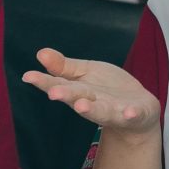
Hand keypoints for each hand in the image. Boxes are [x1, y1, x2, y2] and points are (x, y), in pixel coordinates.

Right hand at [23, 48, 159, 133]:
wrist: (139, 112)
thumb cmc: (107, 90)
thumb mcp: (85, 73)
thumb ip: (63, 66)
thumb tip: (40, 53)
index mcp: (79, 91)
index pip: (59, 85)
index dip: (44, 81)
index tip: (29, 76)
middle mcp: (93, 103)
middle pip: (77, 98)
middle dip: (66, 96)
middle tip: (53, 93)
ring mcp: (114, 111)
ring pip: (101, 111)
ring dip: (92, 110)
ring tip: (82, 106)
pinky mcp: (134, 115)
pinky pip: (132, 115)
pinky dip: (130, 114)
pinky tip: (129, 111)